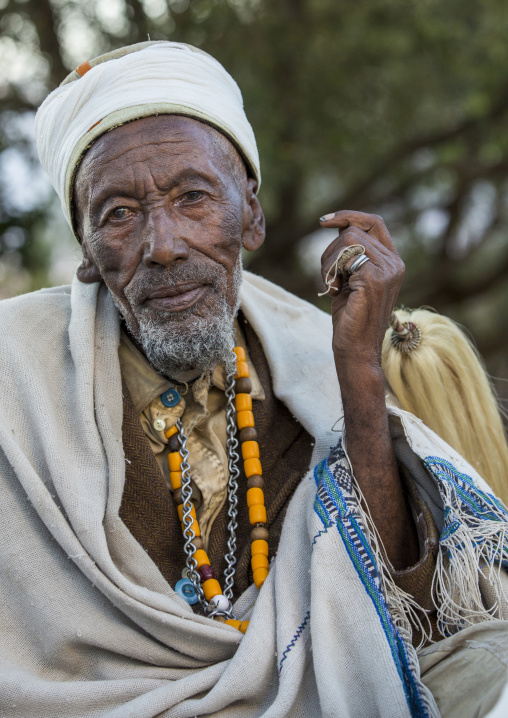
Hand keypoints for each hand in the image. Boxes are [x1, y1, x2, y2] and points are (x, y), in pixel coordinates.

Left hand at [320, 210, 403, 369]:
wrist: (356, 350)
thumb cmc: (351, 318)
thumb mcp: (351, 279)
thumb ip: (351, 255)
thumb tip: (339, 226)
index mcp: (392, 261)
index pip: (373, 222)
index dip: (348, 215)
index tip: (324, 220)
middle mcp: (395, 262)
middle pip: (353, 230)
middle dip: (330, 251)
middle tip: (330, 278)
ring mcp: (387, 270)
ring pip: (346, 240)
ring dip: (328, 262)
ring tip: (333, 286)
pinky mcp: (374, 278)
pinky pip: (343, 256)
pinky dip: (330, 273)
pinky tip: (335, 292)